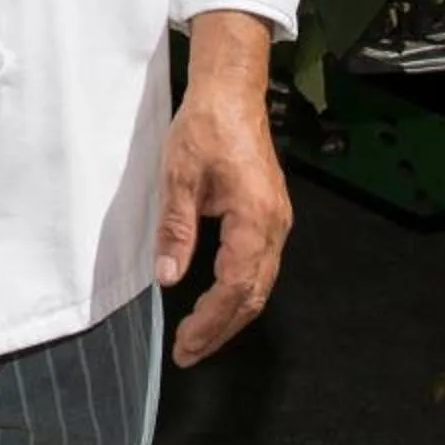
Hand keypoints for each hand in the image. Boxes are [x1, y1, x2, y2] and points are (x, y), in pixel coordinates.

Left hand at [155, 10, 291, 367]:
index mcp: (255, 218)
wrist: (231, 91)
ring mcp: (276, 221)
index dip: (211, 321)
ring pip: (260, 284)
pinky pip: (259, 266)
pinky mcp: (270, 215)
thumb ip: (176, 230)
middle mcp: (274, 226)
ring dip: (231, 314)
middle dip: (222, 329)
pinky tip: (217, 300)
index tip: (185, 343)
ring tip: (199, 336)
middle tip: (189, 353)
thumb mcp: (178, 177)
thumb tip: (168, 277)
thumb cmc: (206, 127)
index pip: (235, 287)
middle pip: (253, 295)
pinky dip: (239, 292)